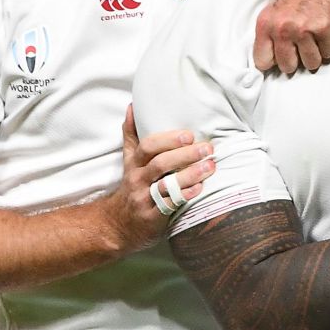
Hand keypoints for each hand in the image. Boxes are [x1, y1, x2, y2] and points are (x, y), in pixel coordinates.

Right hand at [107, 106, 215, 252]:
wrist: (118, 224)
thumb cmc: (132, 186)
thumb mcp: (128, 160)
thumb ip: (131, 135)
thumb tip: (132, 106)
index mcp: (134, 163)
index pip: (148, 147)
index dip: (168, 140)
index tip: (189, 134)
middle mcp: (138, 179)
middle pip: (160, 164)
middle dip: (185, 155)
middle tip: (207, 148)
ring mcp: (144, 199)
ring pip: (166, 185)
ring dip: (190, 175)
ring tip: (210, 166)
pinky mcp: (152, 217)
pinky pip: (169, 205)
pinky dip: (184, 196)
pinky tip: (199, 189)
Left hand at [253, 0, 329, 74]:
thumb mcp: (277, 6)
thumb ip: (271, 30)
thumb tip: (271, 58)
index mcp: (266, 22)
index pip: (262, 60)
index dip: (274, 61)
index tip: (281, 57)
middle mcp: (282, 28)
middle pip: (287, 66)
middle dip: (297, 60)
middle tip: (303, 46)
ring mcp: (304, 30)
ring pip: (310, 64)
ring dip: (316, 54)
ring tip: (316, 38)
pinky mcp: (325, 30)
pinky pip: (328, 54)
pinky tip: (328, 31)